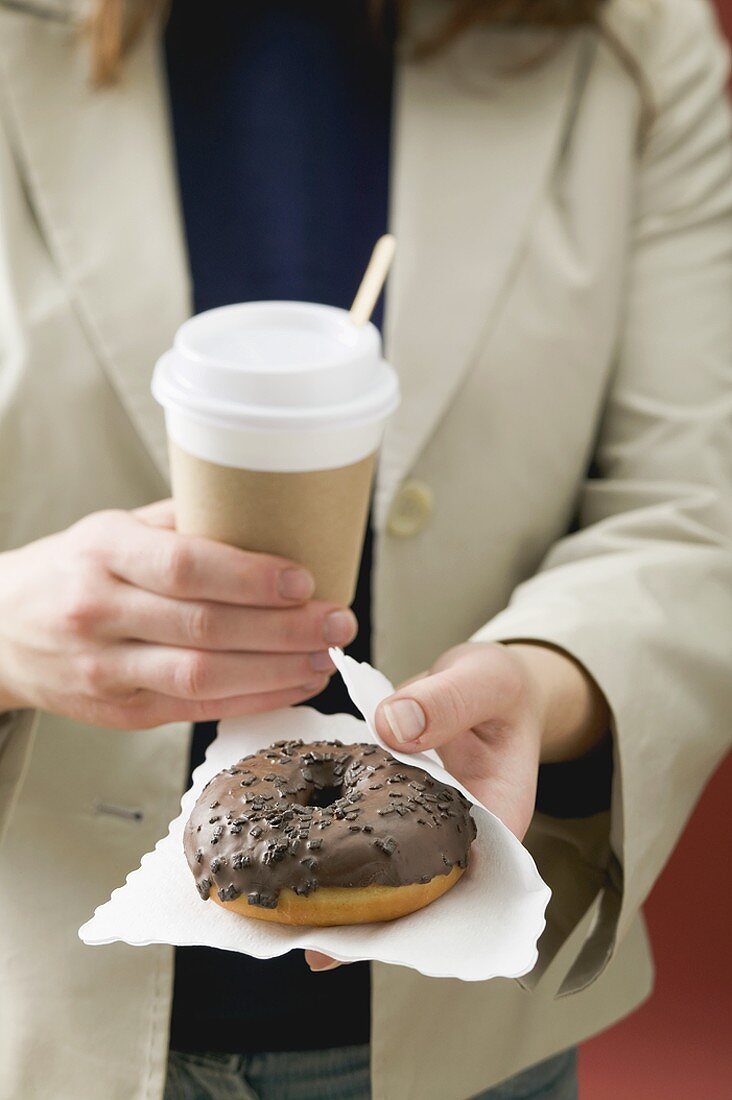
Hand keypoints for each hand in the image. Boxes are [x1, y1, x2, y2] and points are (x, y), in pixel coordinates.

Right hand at [0, 500, 356, 727]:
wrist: (0, 627)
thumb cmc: (72, 569)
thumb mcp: (114, 528)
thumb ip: (185, 525)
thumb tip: (272, 517)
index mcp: (104, 552)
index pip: (184, 567)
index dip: (251, 577)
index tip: (305, 579)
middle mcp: (99, 612)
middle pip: (205, 627)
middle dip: (284, 628)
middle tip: (338, 621)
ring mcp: (106, 669)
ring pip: (202, 677)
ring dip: (276, 670)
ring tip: (325, 657)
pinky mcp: (119, 712)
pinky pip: (194, 710)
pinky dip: (251, 699)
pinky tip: (291, 684)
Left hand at [305, 640, 607, 971]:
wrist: (484, 680)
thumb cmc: (499, 687)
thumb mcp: (485, 682)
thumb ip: (447, 702)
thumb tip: (394, 726)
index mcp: (495, 820)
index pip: (460, 884)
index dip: (413, 916)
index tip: (367, 937)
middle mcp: (455, 838)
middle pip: (415, 895)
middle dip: (365, 920)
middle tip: (311, 946)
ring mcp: (418, 828)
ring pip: (383, 876)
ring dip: (341, 896)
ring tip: (288, 920)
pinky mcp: (388, 812)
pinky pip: (359, 837)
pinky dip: (327, 848)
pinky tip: (286, 864)